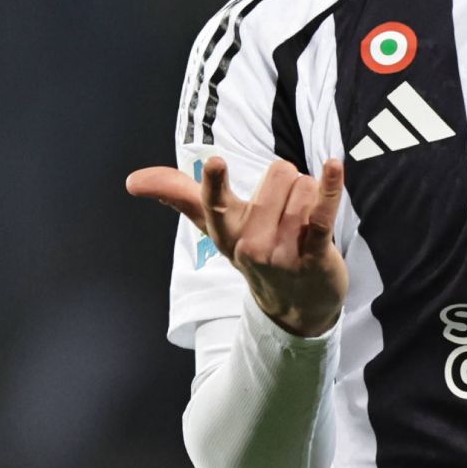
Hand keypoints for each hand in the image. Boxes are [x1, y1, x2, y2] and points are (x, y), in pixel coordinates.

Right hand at [127, 156, 348, 336]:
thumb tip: (132, 180)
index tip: (215, 163)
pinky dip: (331, 188)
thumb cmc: (255, 251)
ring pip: (304, 188)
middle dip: (289, 182)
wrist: (296, 304)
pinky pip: (322, 214)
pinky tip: (334, 167)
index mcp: (225, 232)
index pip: (215, 204)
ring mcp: (283, 253)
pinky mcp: (315, 256)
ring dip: (312, 194)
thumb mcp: (218, 228)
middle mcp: (250, 244)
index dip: (215, 183)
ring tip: (305, 222)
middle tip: (286, 211)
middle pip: (278, 176)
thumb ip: (181, 196)